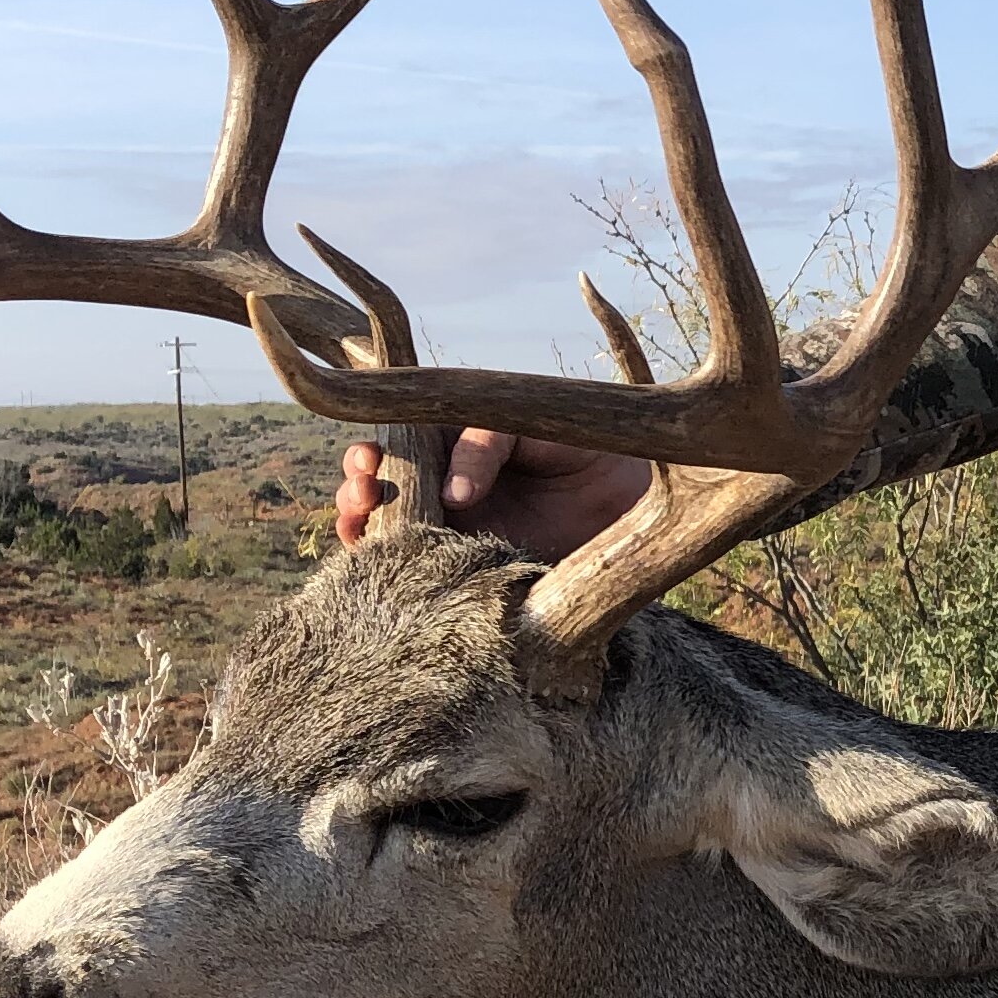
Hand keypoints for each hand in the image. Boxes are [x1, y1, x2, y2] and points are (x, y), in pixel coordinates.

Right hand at [335, 432, 652, 554]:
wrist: (638, 501)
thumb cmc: (592, 449)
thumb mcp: (535, 426)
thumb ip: (488, 443)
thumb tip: (451, 495)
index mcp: (458, 440)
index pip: (400, 440)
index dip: (376, 446)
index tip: (368, 457)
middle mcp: (448, 484)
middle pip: (383, 485)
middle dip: (359, 484)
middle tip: (362, 484)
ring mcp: (455, 527)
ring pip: (389, 528)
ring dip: (361, 522)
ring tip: (359, 514)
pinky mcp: (469, 569)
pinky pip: (419, 570)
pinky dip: (387, 565)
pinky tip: (377, 556)